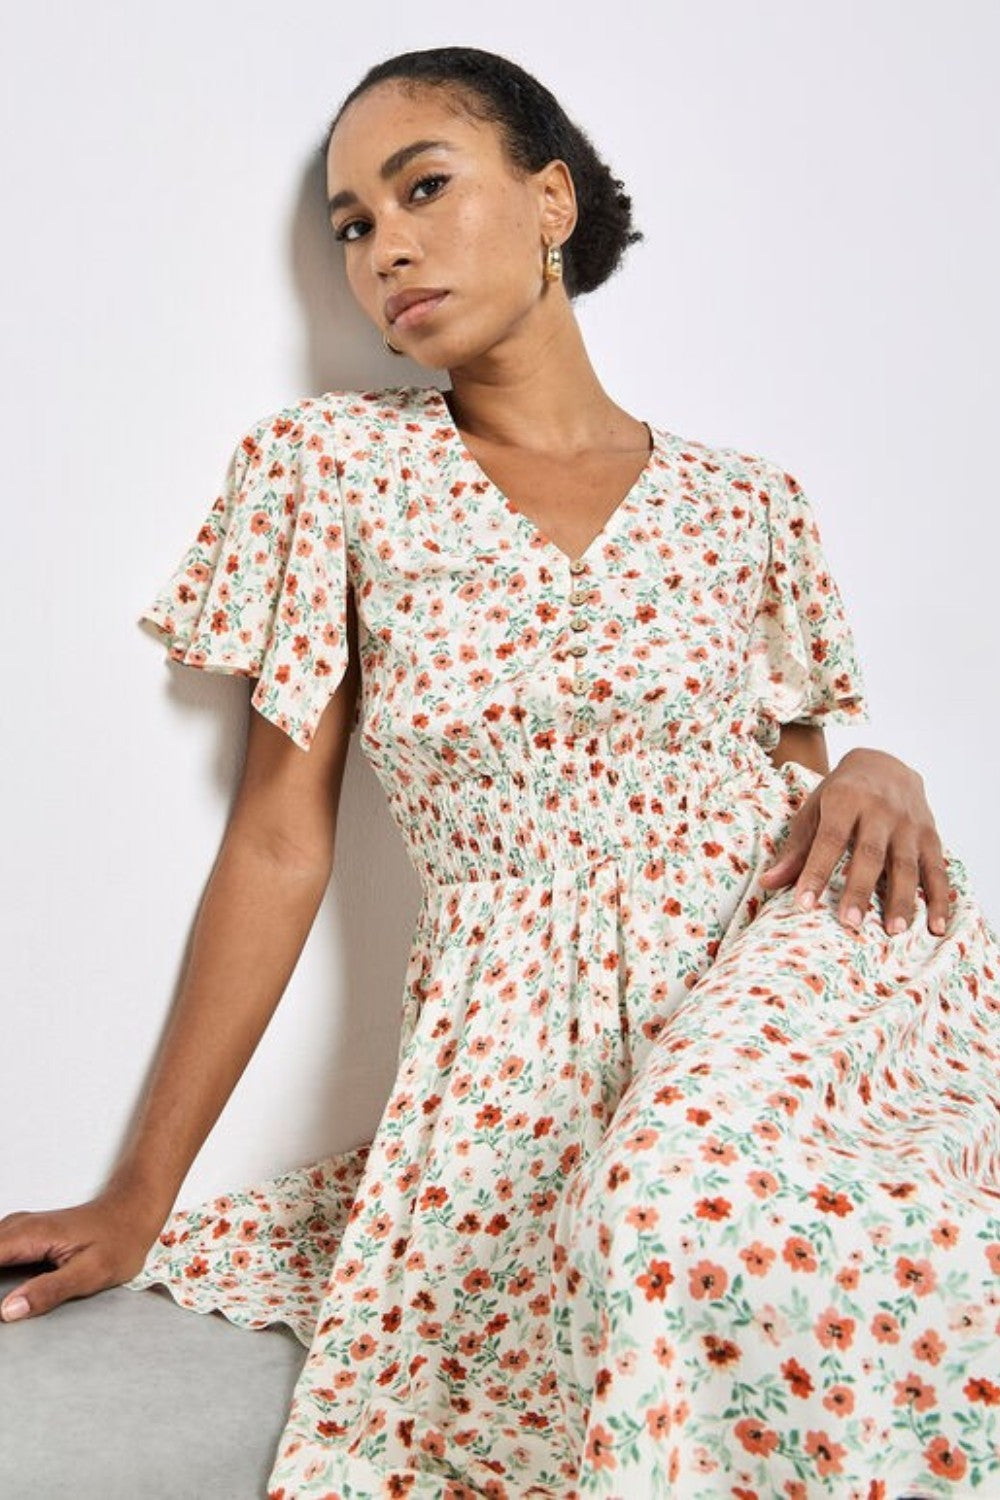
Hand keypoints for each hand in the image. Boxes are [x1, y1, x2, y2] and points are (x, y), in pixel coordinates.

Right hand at [0, 1187, 162, 1322]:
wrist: (134, 1210)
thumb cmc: (119, 1239)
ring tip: (3, 1306)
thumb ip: (49, 1291)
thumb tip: (7, 1310)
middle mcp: (19, 1227)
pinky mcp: (23, 1236)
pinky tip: (4, 1291)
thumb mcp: (91, 1273)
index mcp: (31, 1235)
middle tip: (1, 1313)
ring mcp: (19, 1229)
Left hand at [758, 747, 950, 935]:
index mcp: (845, 800)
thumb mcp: (814, 811)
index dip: (816, 871)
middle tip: (851, 923)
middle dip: (860, 889)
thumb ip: (796, 850)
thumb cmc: (841, 794)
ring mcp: (909, 823)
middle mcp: (880, 810)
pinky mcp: (930, 835)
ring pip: (906, 865)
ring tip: (894, 931)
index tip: (804, 904)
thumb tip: (768, 884)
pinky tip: (935, 926)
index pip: (830, 839)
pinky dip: (938, 899)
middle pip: (870, 854)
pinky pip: (937, 870)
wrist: (884, 763)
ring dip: (902, 899)